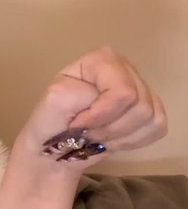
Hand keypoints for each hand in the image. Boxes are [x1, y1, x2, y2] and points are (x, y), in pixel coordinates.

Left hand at [19, 47, 166, 167]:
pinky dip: (132, 141)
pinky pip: (157, 128)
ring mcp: (141, 88)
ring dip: (120, 136)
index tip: (77, 124)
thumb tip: (99, 105)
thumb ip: (77, 96)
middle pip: (140, 105)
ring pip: (150, 118)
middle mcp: (126, 68)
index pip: (122, 91)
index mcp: (102, 59)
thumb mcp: (53, 101)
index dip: (100, 115)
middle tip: (87, 132)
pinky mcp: (150, 111)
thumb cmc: (51, 122)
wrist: (54, 149)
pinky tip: (113, 139)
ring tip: (98, 135)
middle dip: (110, 128)